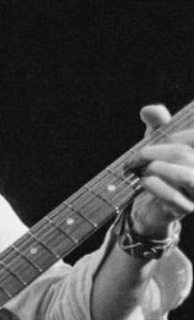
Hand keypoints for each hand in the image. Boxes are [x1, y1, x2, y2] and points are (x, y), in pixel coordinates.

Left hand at [129, 104, 193, 235]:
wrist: (149, 205)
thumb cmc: (157, 169)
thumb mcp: (157, 142)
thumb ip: (156, 123)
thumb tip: (149, 110)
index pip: (193, 137)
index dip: (173, 135)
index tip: (155, 142)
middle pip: (183, 154)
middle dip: (150, 153)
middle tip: (133, 160)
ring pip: (184, 174)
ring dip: (153, 168)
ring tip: (140, 172)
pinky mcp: (185, 209)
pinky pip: (172, 195)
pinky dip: (152, 185)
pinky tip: (143, 182)